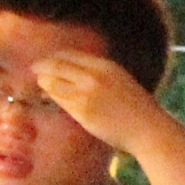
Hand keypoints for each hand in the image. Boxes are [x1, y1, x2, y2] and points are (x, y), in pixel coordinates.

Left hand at [27, 51, 180, 158]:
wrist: (149, 129)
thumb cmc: (139, 111)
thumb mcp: (122, 83)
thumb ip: (102, 77)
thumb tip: (81, 77)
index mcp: (106, 65)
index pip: (70, 55)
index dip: (56, 58)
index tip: (49, 62)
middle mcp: (95, 75)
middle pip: (58, 63)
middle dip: (44, 65)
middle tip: (35, 70)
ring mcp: (87, 91)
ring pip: (54, 79)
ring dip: (43, 80)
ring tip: (39, 83)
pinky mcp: (82, 109)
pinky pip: (58, 98)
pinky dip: (49, 94)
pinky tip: (45, 95)